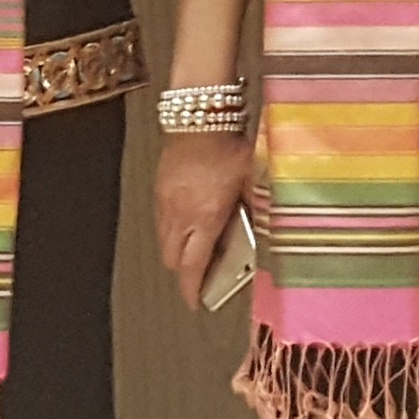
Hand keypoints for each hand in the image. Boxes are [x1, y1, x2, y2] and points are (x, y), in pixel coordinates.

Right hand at [154, 130, 253, 304]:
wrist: (199, 117)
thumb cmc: (228, 145)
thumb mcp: (250, 181)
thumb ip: (252, 209)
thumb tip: (258, 231)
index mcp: (205, 216)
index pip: (192, 265)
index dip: (192, 289)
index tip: (194, 302)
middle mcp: (180, 213)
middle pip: (172, 259)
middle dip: (184, 272)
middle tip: (199, 277)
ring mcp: (166, 201)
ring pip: (164, 240)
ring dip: (178, 250)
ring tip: (198, 247)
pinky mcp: (159, 188)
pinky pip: (161, 220)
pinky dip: (173, 229)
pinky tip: (190, 220)